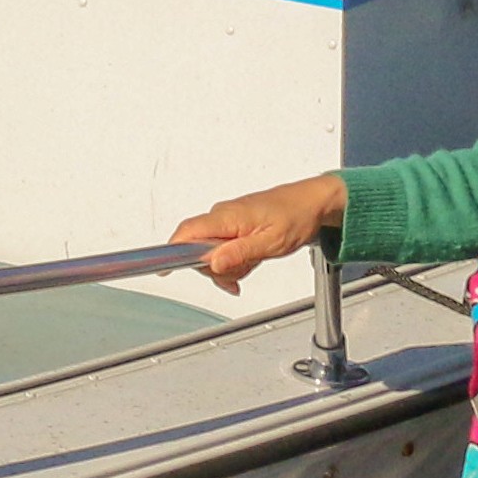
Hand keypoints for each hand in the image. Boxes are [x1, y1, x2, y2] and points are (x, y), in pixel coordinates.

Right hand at [173, 175, 343, 293]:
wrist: (313, 203)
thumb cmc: (296, 216)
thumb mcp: (271, 242)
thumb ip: (239, 253)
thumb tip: (213, 263)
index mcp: (227, 216)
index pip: (187, 232)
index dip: (172, 250)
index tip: (164, 268)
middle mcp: (222, 215)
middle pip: (197, 248)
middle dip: (214, 268)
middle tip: (239, 274)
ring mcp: (228, 219)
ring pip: (211, 250)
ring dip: (227, 266)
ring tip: (254, 262)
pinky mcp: (235, 224)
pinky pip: (223, 246)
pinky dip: (233, 260)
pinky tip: (249, 263)